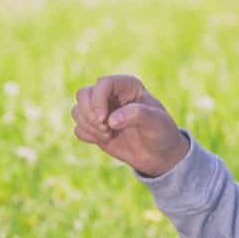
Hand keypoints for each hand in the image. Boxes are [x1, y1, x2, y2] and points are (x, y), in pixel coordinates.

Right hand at [72, 74, 189, 176]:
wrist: (159, 155)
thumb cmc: (161, 132)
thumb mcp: (156, 121)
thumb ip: (137, 115)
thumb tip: (111, 120)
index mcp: (127, 86)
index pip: (103, 83)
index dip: (98, 100)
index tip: (104, 119)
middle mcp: (111, 94)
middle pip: (83, 94)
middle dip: (89, 114)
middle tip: (105, 129)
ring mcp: (101, 110)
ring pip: (77, 110)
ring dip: (88, 126)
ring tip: (108, 135)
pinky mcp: (95, 127)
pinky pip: (78, 128)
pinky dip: (87, 135)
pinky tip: (104, 139)